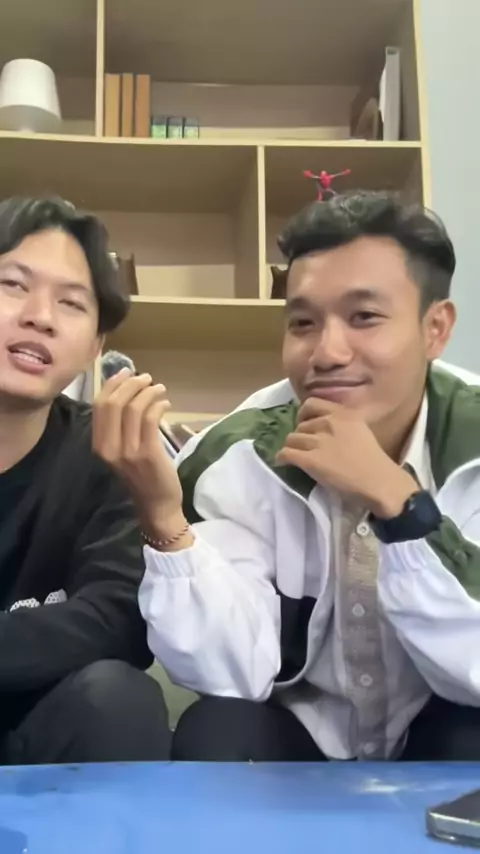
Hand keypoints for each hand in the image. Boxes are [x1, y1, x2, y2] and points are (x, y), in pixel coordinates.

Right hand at [93, 369, 185, 536]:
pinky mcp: (147, 453)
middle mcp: (109, 447)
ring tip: (160, 389)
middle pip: (114, 403)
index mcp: (99, 444)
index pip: (100, 405)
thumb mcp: (121, 450)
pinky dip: (158, 405)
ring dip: (148, 392)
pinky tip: (165, 403)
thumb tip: (128, 391)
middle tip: (147, 378)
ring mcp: (127, 451)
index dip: (113, 384)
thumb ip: (120, 426)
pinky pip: (150, 418)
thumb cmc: (141, 476)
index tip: (127, 373)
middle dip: (131, 384)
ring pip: (133, 408)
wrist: (156, 505)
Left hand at [276, 398, 418, 517]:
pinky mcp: (310, 460)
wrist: (379, 482)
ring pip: (291, 439)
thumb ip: (344, 424)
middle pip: (300, 426)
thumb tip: (325, 428)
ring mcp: (318, 441)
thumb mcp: (362, 430)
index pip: (311, 404)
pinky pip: (286, 454)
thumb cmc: (374, 462)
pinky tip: (283, 463)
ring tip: (295, 457)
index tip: (304, 423)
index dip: (303, 414)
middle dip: (300, 436)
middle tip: (304, 447)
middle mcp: (329, 423)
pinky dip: (282, 459)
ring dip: (291, 447)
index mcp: (343, 414)